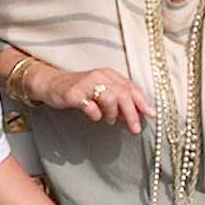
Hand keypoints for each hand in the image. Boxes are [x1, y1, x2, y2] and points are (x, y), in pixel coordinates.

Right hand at [33, 65, 153, 134]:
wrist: (52, 84)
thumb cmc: (80, 90)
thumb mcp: (101, 91)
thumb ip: (118, 102)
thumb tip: (135, 117)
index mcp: (109, 75)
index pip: (131, 87)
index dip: (143, 101)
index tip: (152, 115)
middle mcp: (100, 76)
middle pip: (123, 94)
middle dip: (132, 114)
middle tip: (134, 129)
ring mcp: (86, 84)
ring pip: (110, 98)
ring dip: (113, 114)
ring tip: (109, 120)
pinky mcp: (73, 93)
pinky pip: (90, 106)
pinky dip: (95, 114)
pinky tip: (94, 116)